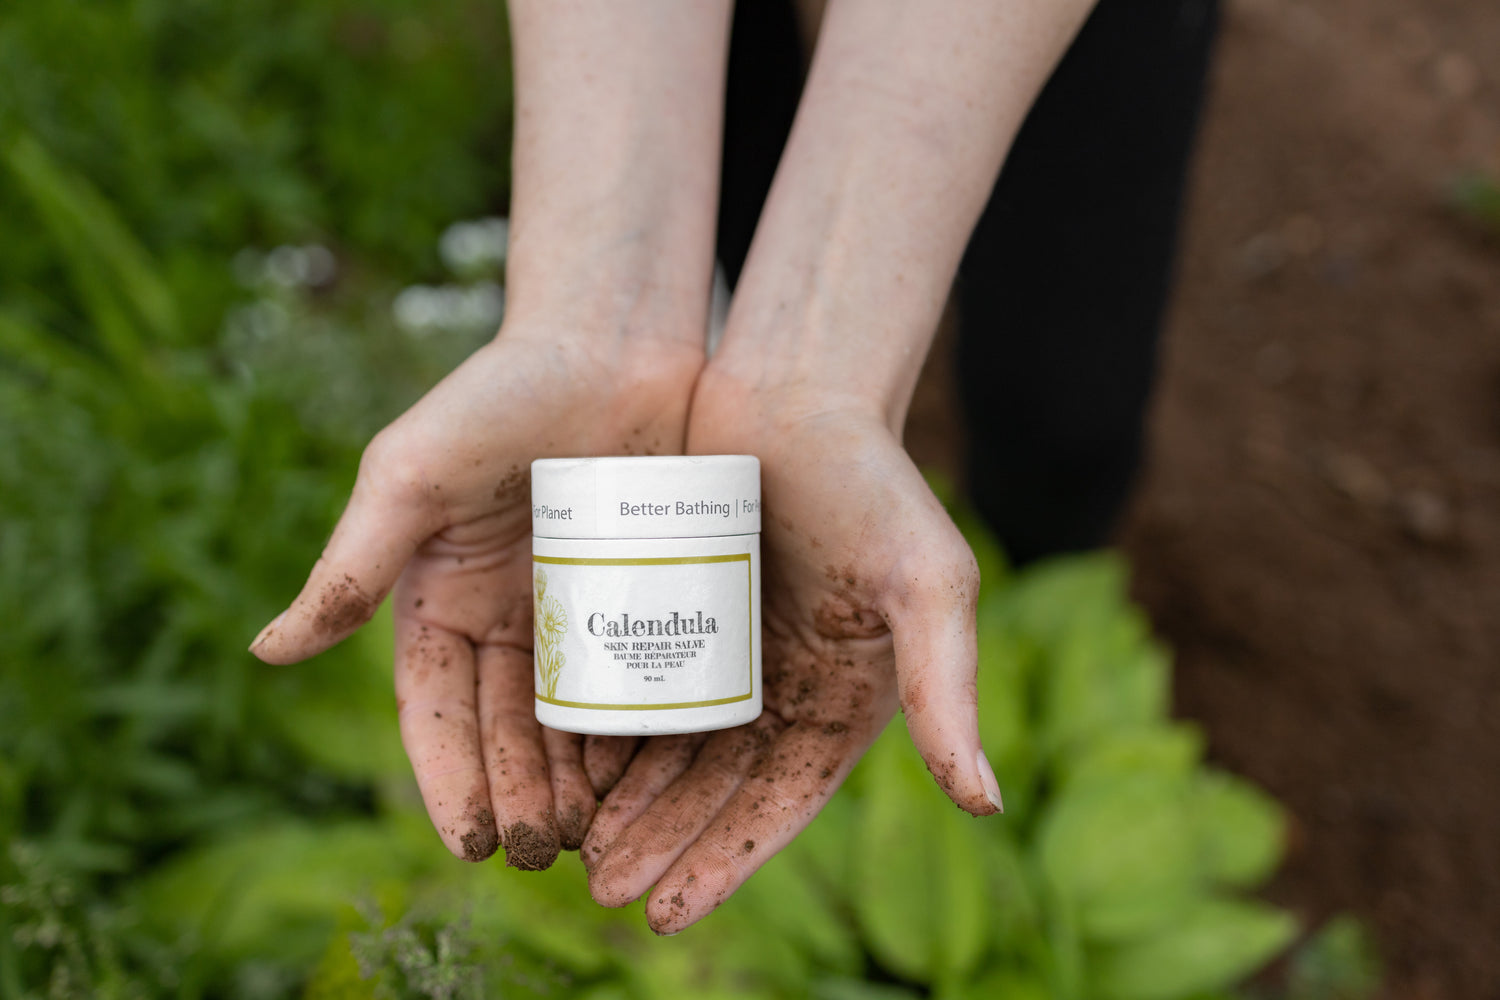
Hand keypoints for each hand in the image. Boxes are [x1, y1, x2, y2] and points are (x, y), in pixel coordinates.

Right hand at [250, 325, 701, 868]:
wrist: (612, 342)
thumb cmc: (500, 394)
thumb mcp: (411, 474)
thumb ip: (352, 564)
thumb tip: (268, 652)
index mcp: (438, 599)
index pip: (437, 710)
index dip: (449, 778)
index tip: (472, 840)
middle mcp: (502, 617)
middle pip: (506, 730)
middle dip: (519, 795)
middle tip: (545, 852)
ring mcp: (573, 611)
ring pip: (568, 721)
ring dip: (575, 782)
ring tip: (596, 835)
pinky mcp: (635, 596)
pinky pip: (632, 680)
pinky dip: (634, 732)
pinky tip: (651, 777)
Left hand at [579, 372, 1001, 932]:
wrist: (795, 392)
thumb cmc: (872, 480)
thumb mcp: (924, 578)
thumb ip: (948, 686)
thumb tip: (985, 804)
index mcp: (848, 697)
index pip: (782, 801)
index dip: (727, 859)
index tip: (666, 910)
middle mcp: (790, 689)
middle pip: (718, 789)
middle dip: (663, 844)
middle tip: (601, 889)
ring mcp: (734, 654)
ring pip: (673, 752)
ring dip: (629, 805)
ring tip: (575, 849)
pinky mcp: (684, 615)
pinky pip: (642, 691)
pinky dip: (609, 736)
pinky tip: (564, 768)